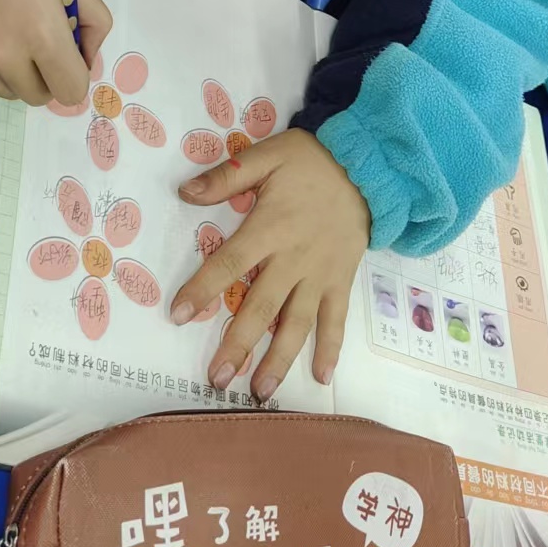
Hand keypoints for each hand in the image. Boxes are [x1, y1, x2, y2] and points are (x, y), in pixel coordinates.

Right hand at [0, 0, 111, 105]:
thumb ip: (93, 18)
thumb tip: (88, 57)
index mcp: (42, 33)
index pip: (71, 90)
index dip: (75, 74)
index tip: (68, 56)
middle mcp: (5, 55)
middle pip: (38, 96)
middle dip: (46, 76)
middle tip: (39, 42)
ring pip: (7, 90)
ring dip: (16, 72)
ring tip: (9, 31)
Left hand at [169, 128, 369, 401]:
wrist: (369, 166)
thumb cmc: (311, 161)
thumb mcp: (266, 156)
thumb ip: (227, 176)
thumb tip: (185, 192)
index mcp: (270, 228)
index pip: (230, 264)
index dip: (203, 289)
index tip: (178, 315)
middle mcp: (294, 259)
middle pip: (261, 307)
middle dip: (238, 344)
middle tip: (217, 378)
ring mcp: (321, 275)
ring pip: (297, 323)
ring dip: (279, 359)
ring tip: (260, 391)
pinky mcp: (342, 281)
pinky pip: (336, 319)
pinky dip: (331, 348)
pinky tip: (323, 377)